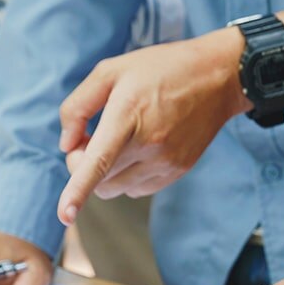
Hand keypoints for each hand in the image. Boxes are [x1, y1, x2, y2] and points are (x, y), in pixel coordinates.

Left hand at [55, 27, 251, 224]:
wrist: (218, 76)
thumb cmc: (159, 69)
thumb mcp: (111, 70)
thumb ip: (78, 106)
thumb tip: (66, 145)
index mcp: (128, 115)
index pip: (99, 161)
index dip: (78, 190)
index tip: (65, 215)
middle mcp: (149, 144)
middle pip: (99, 180)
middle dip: (82, 165)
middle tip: (88, 137)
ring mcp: (166, 161)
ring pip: (115, 188)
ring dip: (104, 173)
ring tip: (116, 141)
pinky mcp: (177, 171)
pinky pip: (136, 189)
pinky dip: (126, 176)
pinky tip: (137, 148)